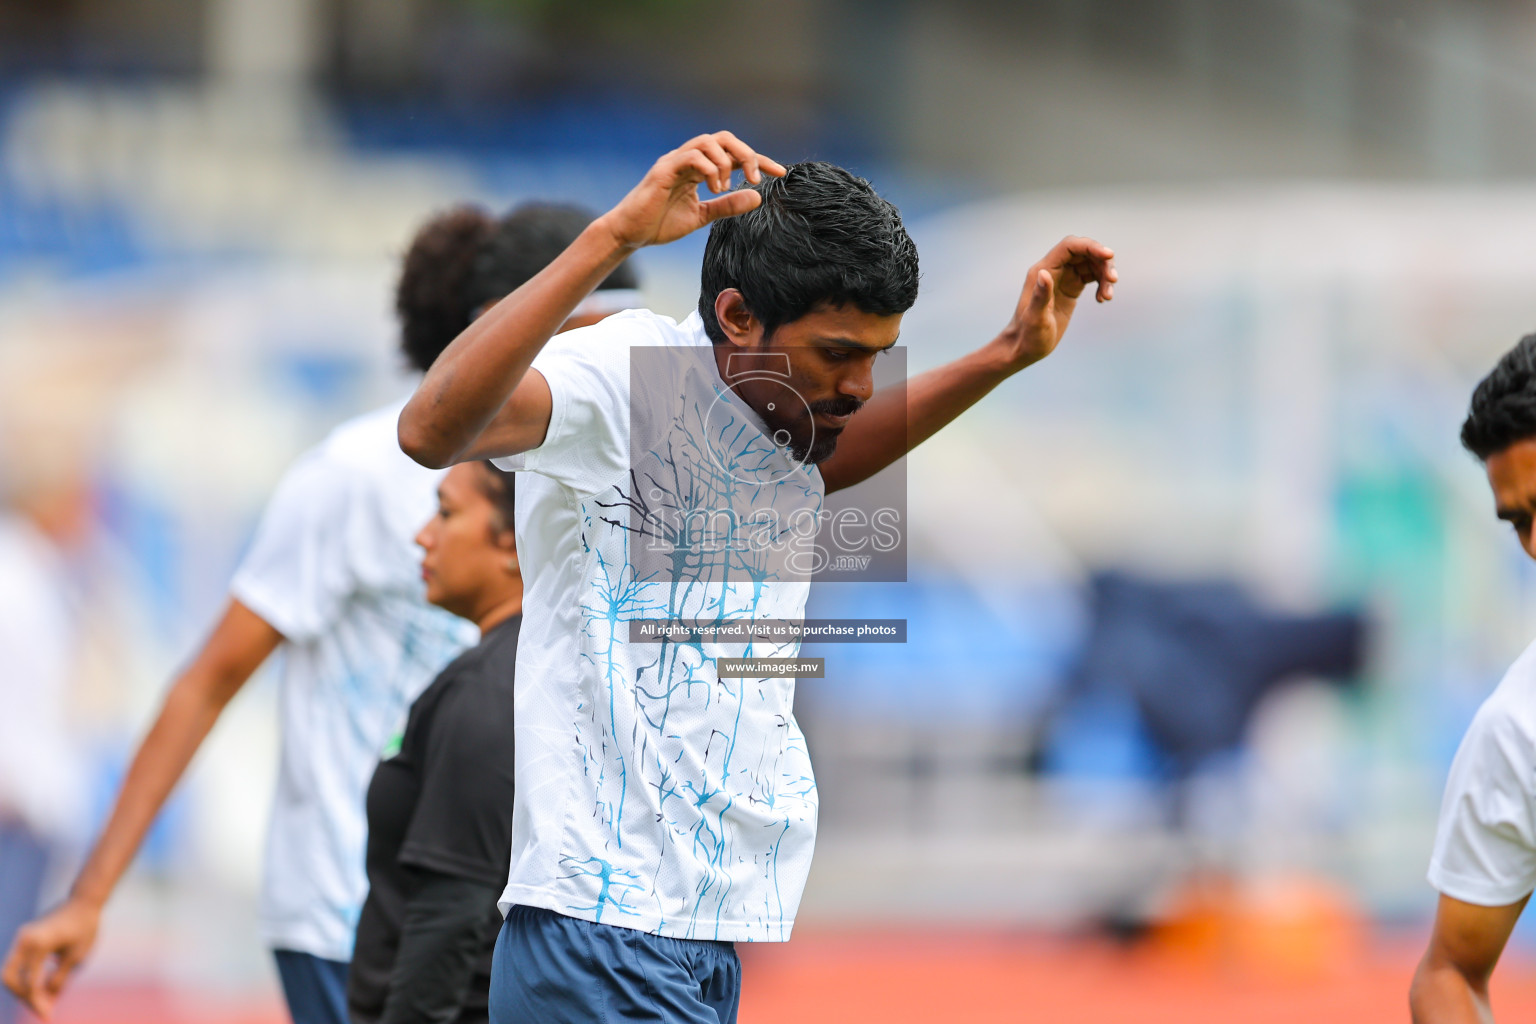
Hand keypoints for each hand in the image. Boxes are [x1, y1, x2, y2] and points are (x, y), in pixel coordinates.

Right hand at [2, 898, 101, 1019]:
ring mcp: (21, 938)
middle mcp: (24, 940)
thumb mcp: (76, 957)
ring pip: (10, 972)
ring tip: (43, 1002)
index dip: (38, 1002)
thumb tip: (46, 1001)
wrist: (84, 901)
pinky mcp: (24, 938)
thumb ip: (59, 979)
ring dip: (23, 988)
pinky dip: (26, 977)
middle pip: (9, 978)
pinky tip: (43, 988)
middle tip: (42, 1009)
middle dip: (23, 997)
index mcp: (38, 944)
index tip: (48, 1016)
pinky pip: (18, 963)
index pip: (30, 983)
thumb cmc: (85, 927)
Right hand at [597, 131, 786, 250]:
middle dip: (746, 154)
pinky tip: (714, 189)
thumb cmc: (660, 223)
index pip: (733, 154)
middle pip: (724, 139)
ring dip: (727, 162)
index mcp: (698, 168)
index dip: (759, 160)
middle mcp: (687, 159)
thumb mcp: (702, 216)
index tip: (781, 173)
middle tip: (756, 178)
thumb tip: (757, 197)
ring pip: (709, 142)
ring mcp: (674, 161)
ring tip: (727, 186)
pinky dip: (710, 169)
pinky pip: (692, 157)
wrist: (630, 234)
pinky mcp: (663, 170)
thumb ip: (727, 205)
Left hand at [997, 236, 1116, 368]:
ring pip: (1090, 263)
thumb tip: (1044, 273)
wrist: (1025, 347)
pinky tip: (1102, 299)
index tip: (1109, 255)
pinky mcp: (1070, 288)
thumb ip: (1040, 296)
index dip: (1090, 246)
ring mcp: (1062, 278)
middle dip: (1102, 261)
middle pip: (1084, 252)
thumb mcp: (1035, 318)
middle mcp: (1053, 270)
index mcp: (1043, 271)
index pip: (1069, 247)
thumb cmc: (1028, 336)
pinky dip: (1101, 283)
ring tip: (1107, 296)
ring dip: (1104, 274)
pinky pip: (1090, 276)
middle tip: (1113, 280)